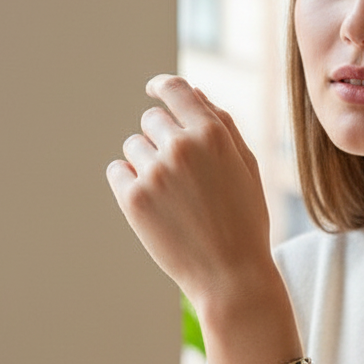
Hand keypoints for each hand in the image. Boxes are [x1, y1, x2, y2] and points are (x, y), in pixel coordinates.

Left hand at [106, 74, 274, 311]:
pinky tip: (154, 205)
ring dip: (146, 163)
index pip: (175, 89)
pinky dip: (129, 183)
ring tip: (173, 197)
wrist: (232, 276)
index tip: (153, 91)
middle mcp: (182, 147)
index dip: (161, 86)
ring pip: (133, 146)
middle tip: (182, 175)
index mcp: (213, 134)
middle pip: (151, 120)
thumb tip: (195, 92)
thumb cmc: (245, 221)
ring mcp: (155, 173)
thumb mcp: (246, 168)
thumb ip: (222, 125)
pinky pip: (117, 171)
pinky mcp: (133, 199)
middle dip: (161, 138)